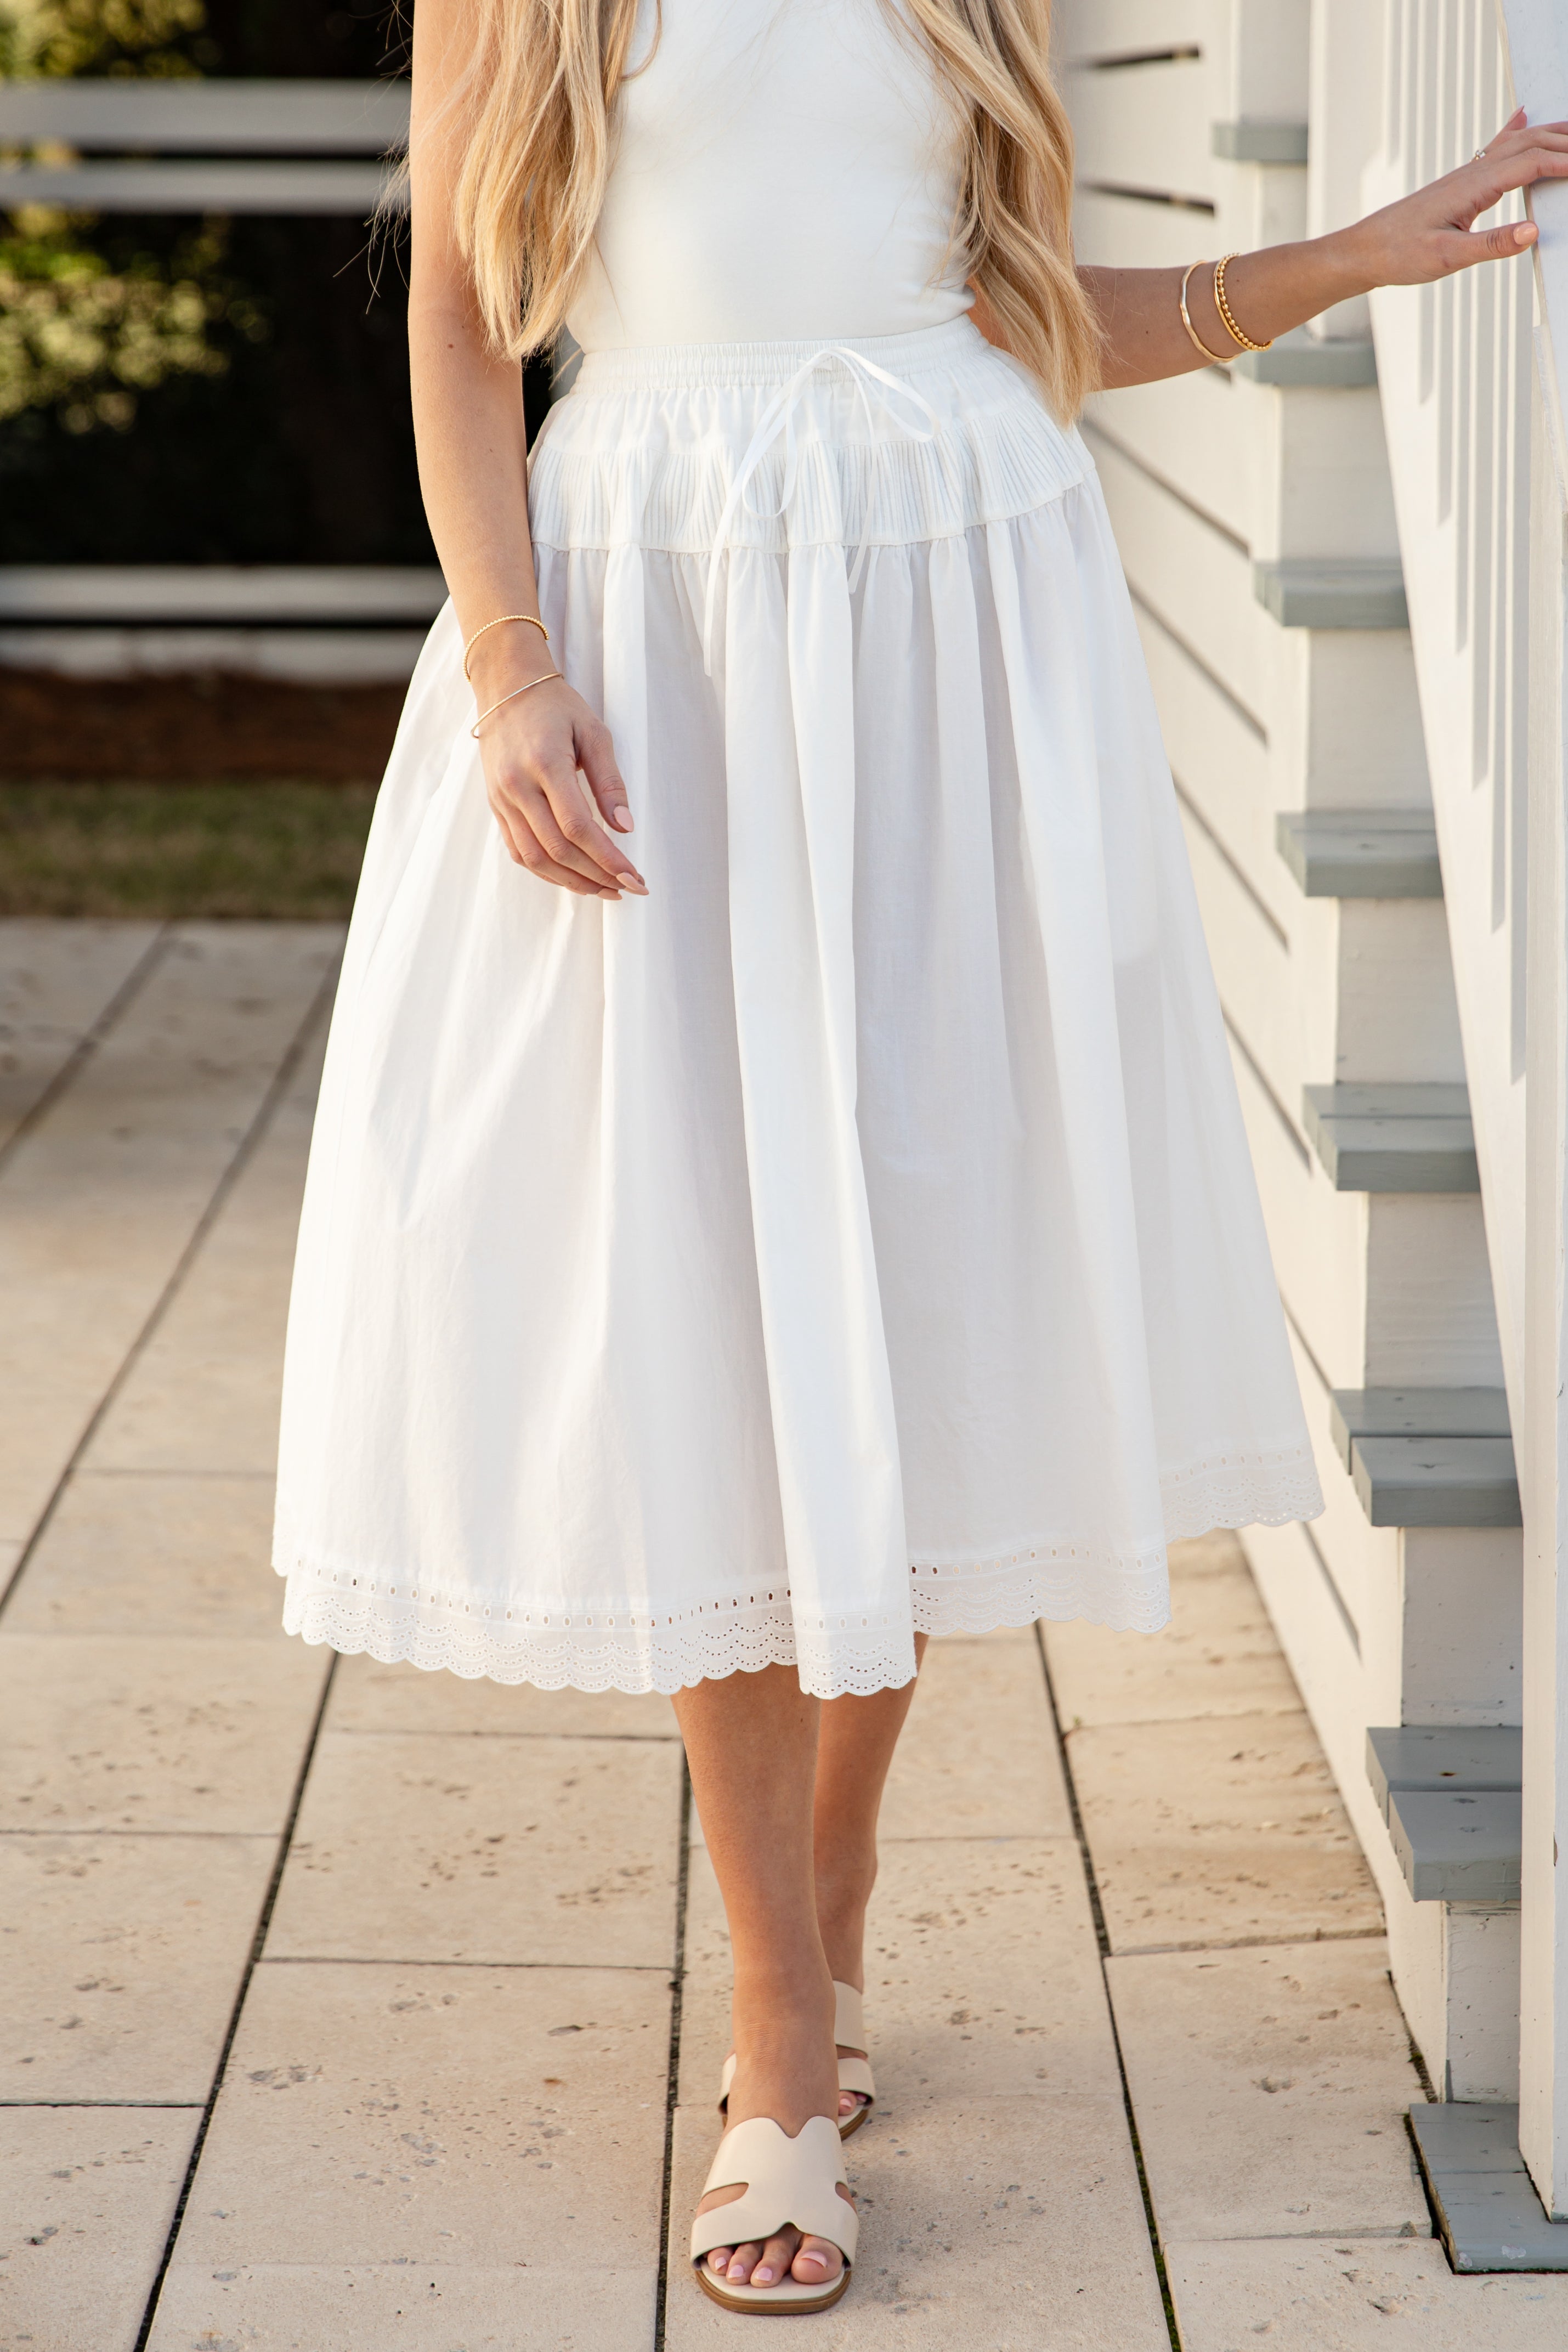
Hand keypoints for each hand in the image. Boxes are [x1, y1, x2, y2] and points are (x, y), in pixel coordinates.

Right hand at [473, 666, 647, 899]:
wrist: (506, 689)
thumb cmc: (556, 707)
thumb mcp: (594, 733)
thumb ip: (609, 781)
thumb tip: (625, 828)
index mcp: (545, 764)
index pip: (578, 827)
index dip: (607, 858)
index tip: (635, 877)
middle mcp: (517, 786)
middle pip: (557, 849)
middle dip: (596, 876)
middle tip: (628, 888)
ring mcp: (502, 799)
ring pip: (536, 858)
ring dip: (572, 881)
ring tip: (604, 889)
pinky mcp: (496, 806)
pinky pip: (519, 851)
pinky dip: (547, 871)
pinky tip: (573, 877)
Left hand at [1346, 108, 1567, 288]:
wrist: (1365, 250)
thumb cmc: (1400, 254)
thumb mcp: (1446, 258)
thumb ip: (1490, 245)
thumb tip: (1532, 232)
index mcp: (1472, 187)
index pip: (1531, 163)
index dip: (1565, 162)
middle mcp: (1471, 172)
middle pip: (1530, 143)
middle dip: (1565, 142)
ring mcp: (1466, 174)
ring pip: (1516, 141)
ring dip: (1549, 133)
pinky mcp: (1460, 182)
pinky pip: (1495, 147)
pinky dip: (1516, 129)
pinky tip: (1524, 115)